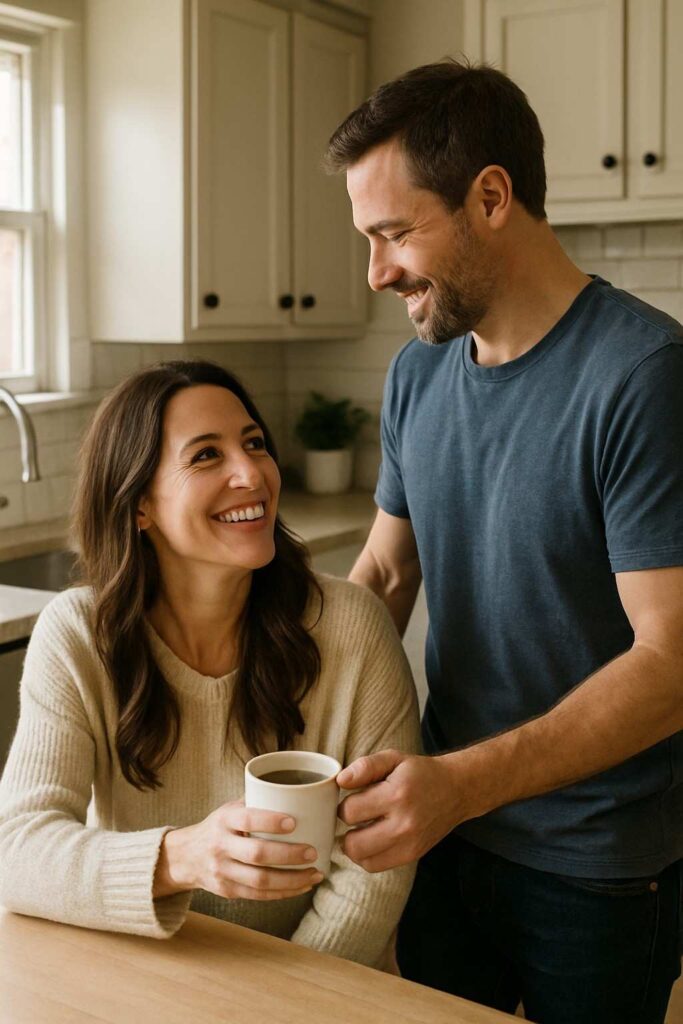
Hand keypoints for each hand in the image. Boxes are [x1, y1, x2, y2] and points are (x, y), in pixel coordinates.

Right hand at [154, 800, 322, 900]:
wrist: (186, 856)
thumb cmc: (219, 827)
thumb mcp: (229, 809)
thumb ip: (256, 802)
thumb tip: (297, 791)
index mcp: (224, 820)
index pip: (247, 820)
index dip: (270, 821)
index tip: (294, 822)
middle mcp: (220, 846)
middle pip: (257, 855)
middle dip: (289, 855)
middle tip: (313, 852)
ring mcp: (222, 872)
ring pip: (260, 881)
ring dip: (293, 880)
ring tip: (315, 874)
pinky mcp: (228, 891)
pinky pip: (259, 896)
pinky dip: (284, 893)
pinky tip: (302, 886)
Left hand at [337, 750, 458, 871]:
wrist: (456, 790)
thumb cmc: (420, 773)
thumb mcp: (393, 758)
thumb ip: (365, 766)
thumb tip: (341, 780)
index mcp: (397, 795)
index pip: (350, 812)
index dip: (344, 804)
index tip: (353, 798)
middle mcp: (404, 824)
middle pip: (353, 844)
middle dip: (345, 830)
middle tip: (354, 817)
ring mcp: (409, 844)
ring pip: (362, 859)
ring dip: (355, 845)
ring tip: (362, 829)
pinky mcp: (412, 855)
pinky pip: (376, 866)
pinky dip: (367, 856)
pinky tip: (372, 839)